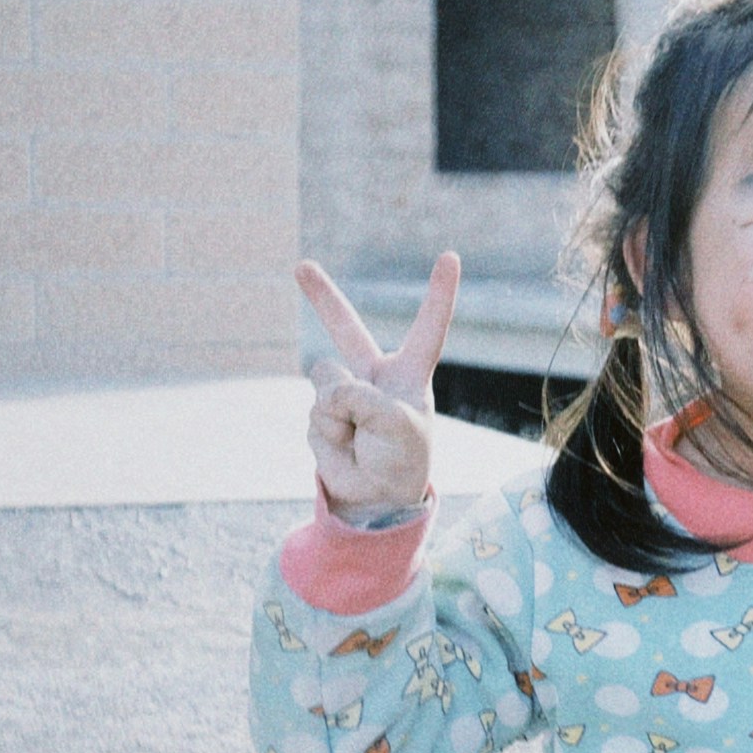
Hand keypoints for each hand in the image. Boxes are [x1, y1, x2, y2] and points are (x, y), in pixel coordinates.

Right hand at [296, 253, 458, 523]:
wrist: (377, 496)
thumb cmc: (403, 459)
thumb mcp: (399, 427)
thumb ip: (363, 399)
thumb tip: (327, 388)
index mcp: (410, 372)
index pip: (429, 325)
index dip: (440, 292)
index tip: (450, 256)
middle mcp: (374, 375)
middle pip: (346, 328)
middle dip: (322, 296)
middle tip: (301, 266)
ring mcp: (343, 392)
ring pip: (327, 381)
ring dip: (341, 412)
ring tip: (361, 436)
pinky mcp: (321, 412)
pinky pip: (317, 411)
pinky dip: (329, 432)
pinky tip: (344, 445)